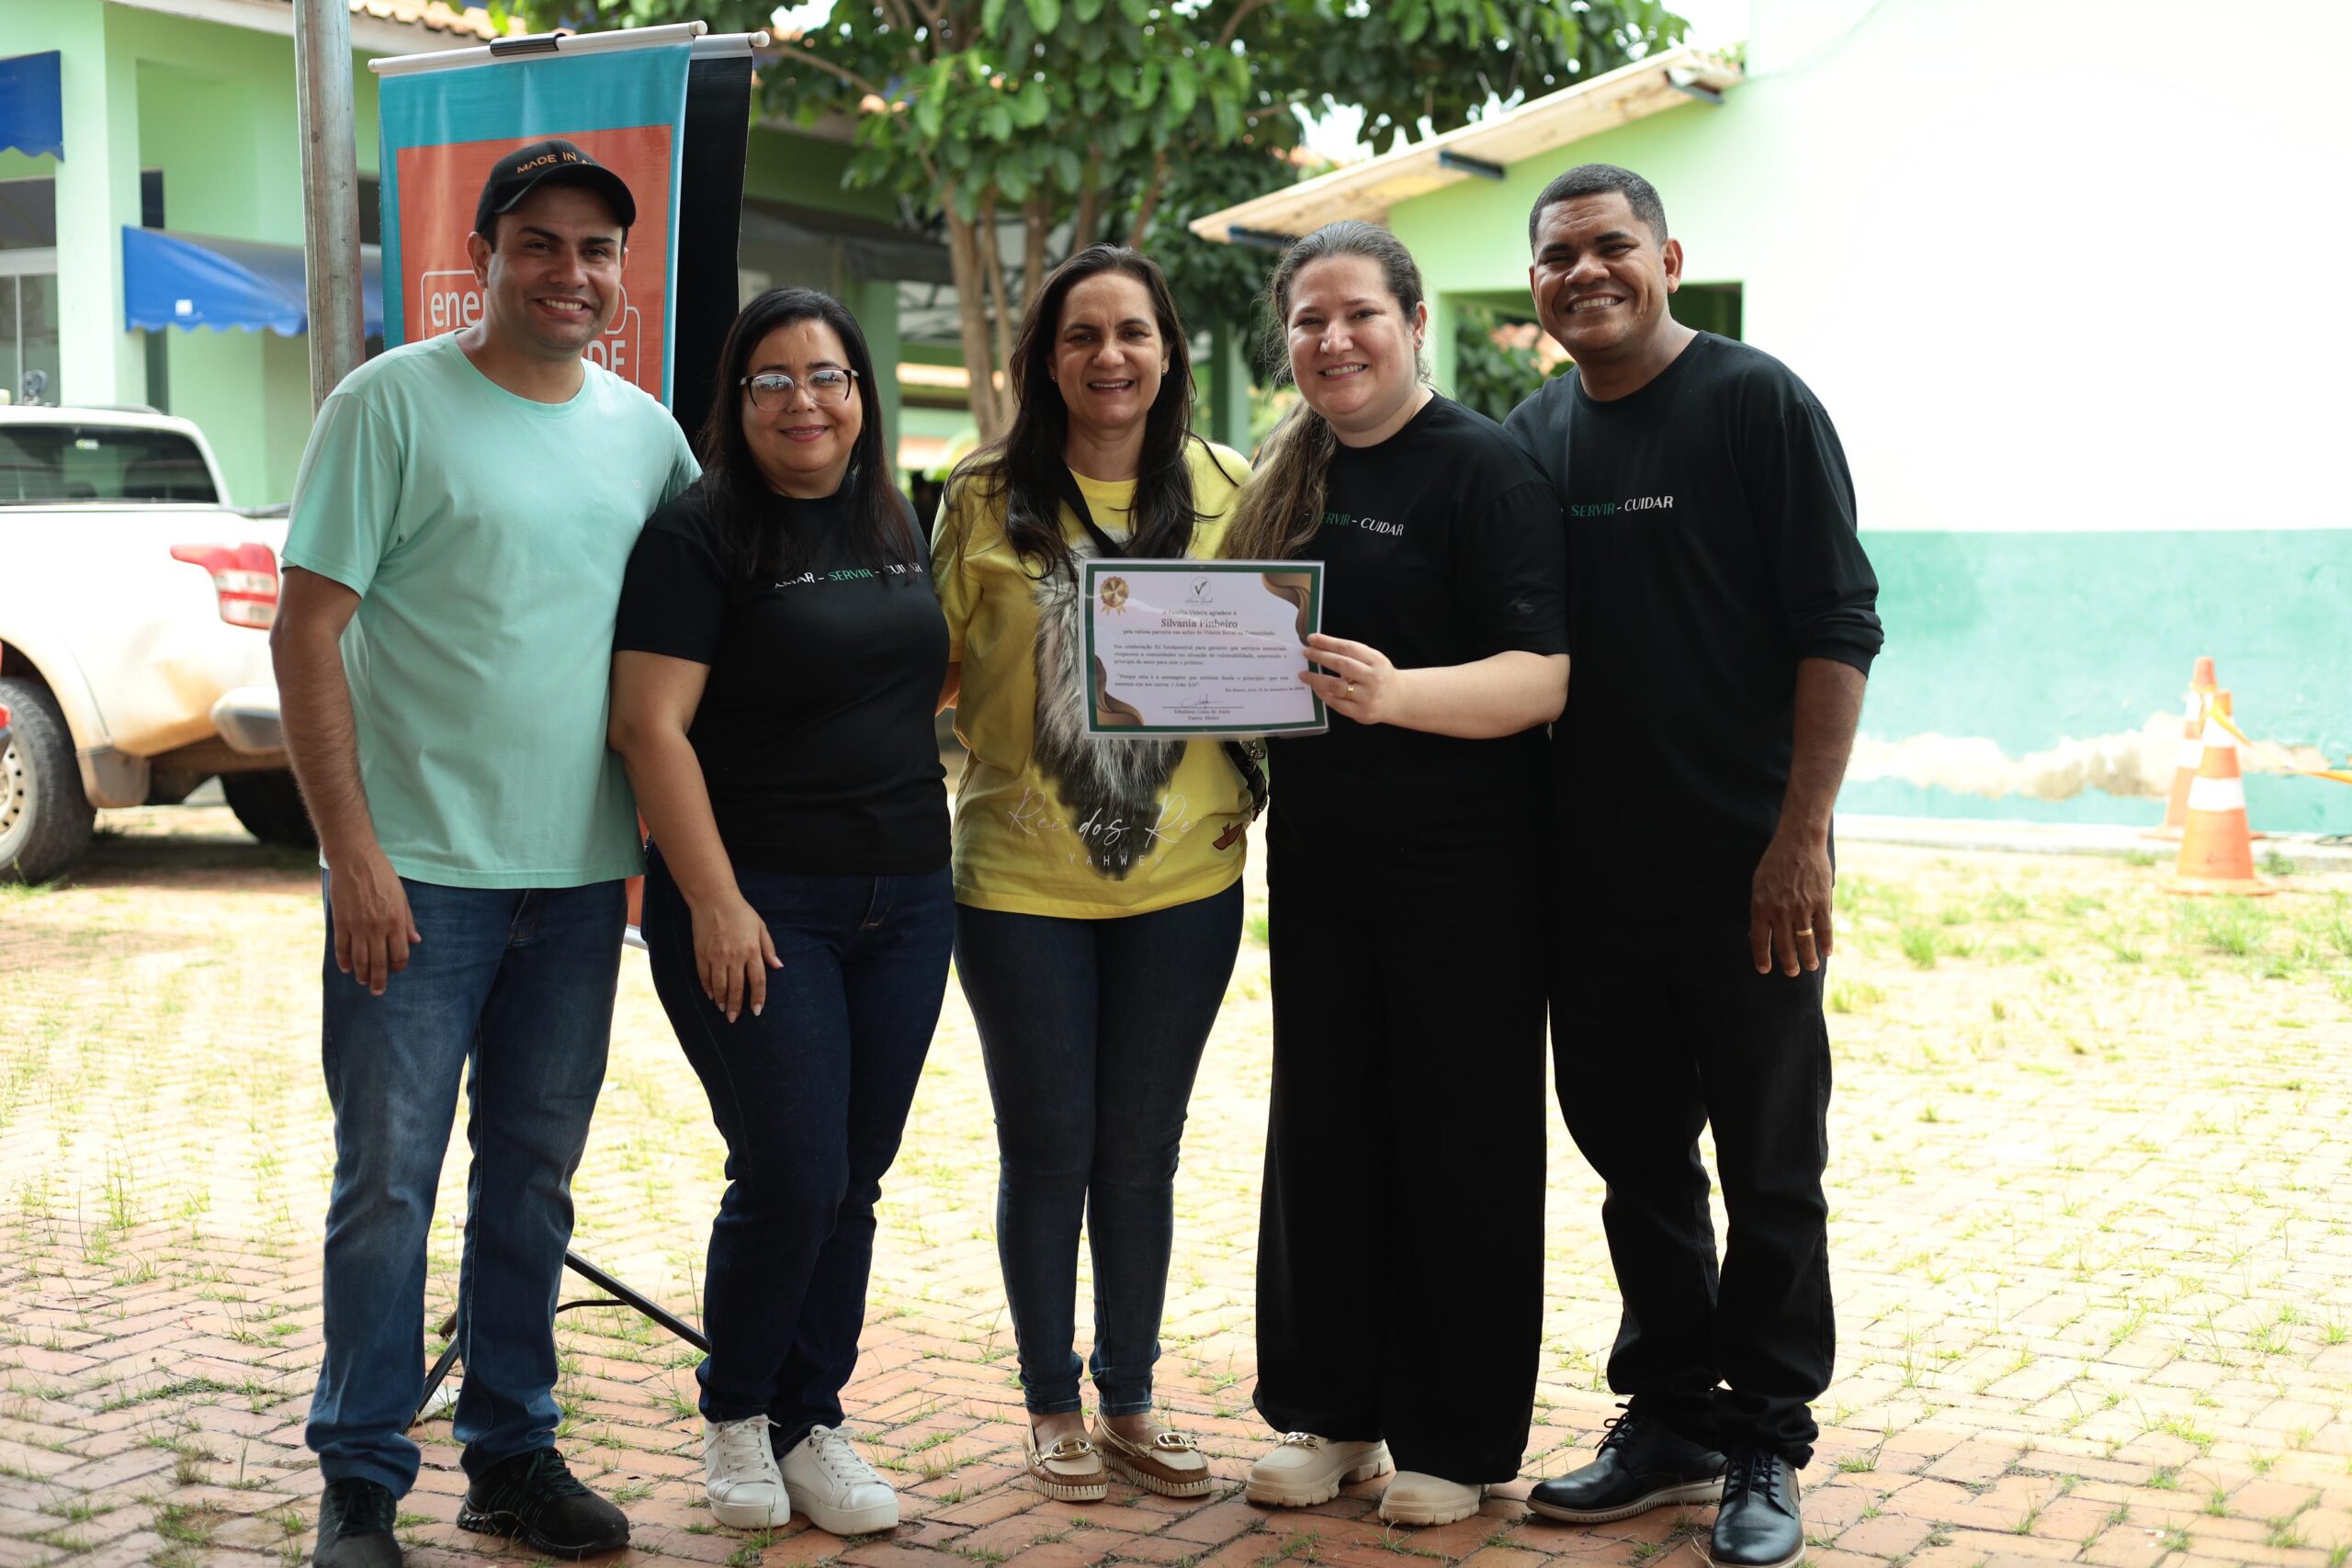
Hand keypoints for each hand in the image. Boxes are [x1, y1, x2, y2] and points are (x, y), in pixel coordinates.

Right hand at [331, 846, 420, 995]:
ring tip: (363, 982)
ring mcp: (357, 926)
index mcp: (396, 921)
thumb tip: (416, 941)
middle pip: (378, 962)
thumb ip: (408, 921)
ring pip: (359, 960)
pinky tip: (346, 968)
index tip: (396, 971)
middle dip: (379, 980)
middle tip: (377, 991)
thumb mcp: (402, 896)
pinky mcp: (340, 922)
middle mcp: (377, 928)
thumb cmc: (382, 875)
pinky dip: (344, 960)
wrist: (355, 860)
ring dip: (362, 974)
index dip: (398, 966)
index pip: (399, 954)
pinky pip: (342, 948)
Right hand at [693, 891, 780, 1022]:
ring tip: (724, 1010)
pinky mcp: (702, 954)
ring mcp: (716, 956)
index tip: (756, 1011)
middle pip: (737, 988)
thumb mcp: (760, 927)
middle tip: (735, 1019)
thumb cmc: (741, 912)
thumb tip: (778, 966)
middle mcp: (734, 956)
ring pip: (719, 986)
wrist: (714, 900)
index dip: (757, 998)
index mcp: (751, 950)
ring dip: (722, 1000)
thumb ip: (768, 948)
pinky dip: (708, 988)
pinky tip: (711, 996)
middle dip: (736, 1006)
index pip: (757, 981)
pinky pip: (704, 976)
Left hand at [1300, 634, 1402, 725]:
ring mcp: (1368, 697)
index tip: (1312, 639)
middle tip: (1306, 653)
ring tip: (1304, 674)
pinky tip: (1316, 688)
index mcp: (1376, 660)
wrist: (1398, 698)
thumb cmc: (1379, 675)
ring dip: (1316, 679)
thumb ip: (1352, 654)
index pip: (1348, 648)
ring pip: (1336, 686)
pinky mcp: (1361, 713)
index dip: (1328, 642)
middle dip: (1320, 657)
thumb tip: (1321, 647)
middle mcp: (1373, 678)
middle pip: (1341, 665)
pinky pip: (1337, 703)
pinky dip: (1323, 695)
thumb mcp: (1374, 659)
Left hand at [1750, 828, 1833, 975]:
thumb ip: (1761, 908)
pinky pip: (1824, 928)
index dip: (1762, 957)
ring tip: (1809, 966)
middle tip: (1792, 972)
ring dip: (1808, 957)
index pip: (1760, 939)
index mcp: (1761, 905)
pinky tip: (1826, 952)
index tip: (1764, 969)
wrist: (1799, 841)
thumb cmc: (1776, 862)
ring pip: (1805, 941)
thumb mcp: (1759, 884)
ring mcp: (1802, 907)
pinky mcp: (1821, 901)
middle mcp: (1781, 910)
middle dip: (1788, 962)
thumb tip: (1760, 933)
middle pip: (1784, 945)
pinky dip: (1825, 942)